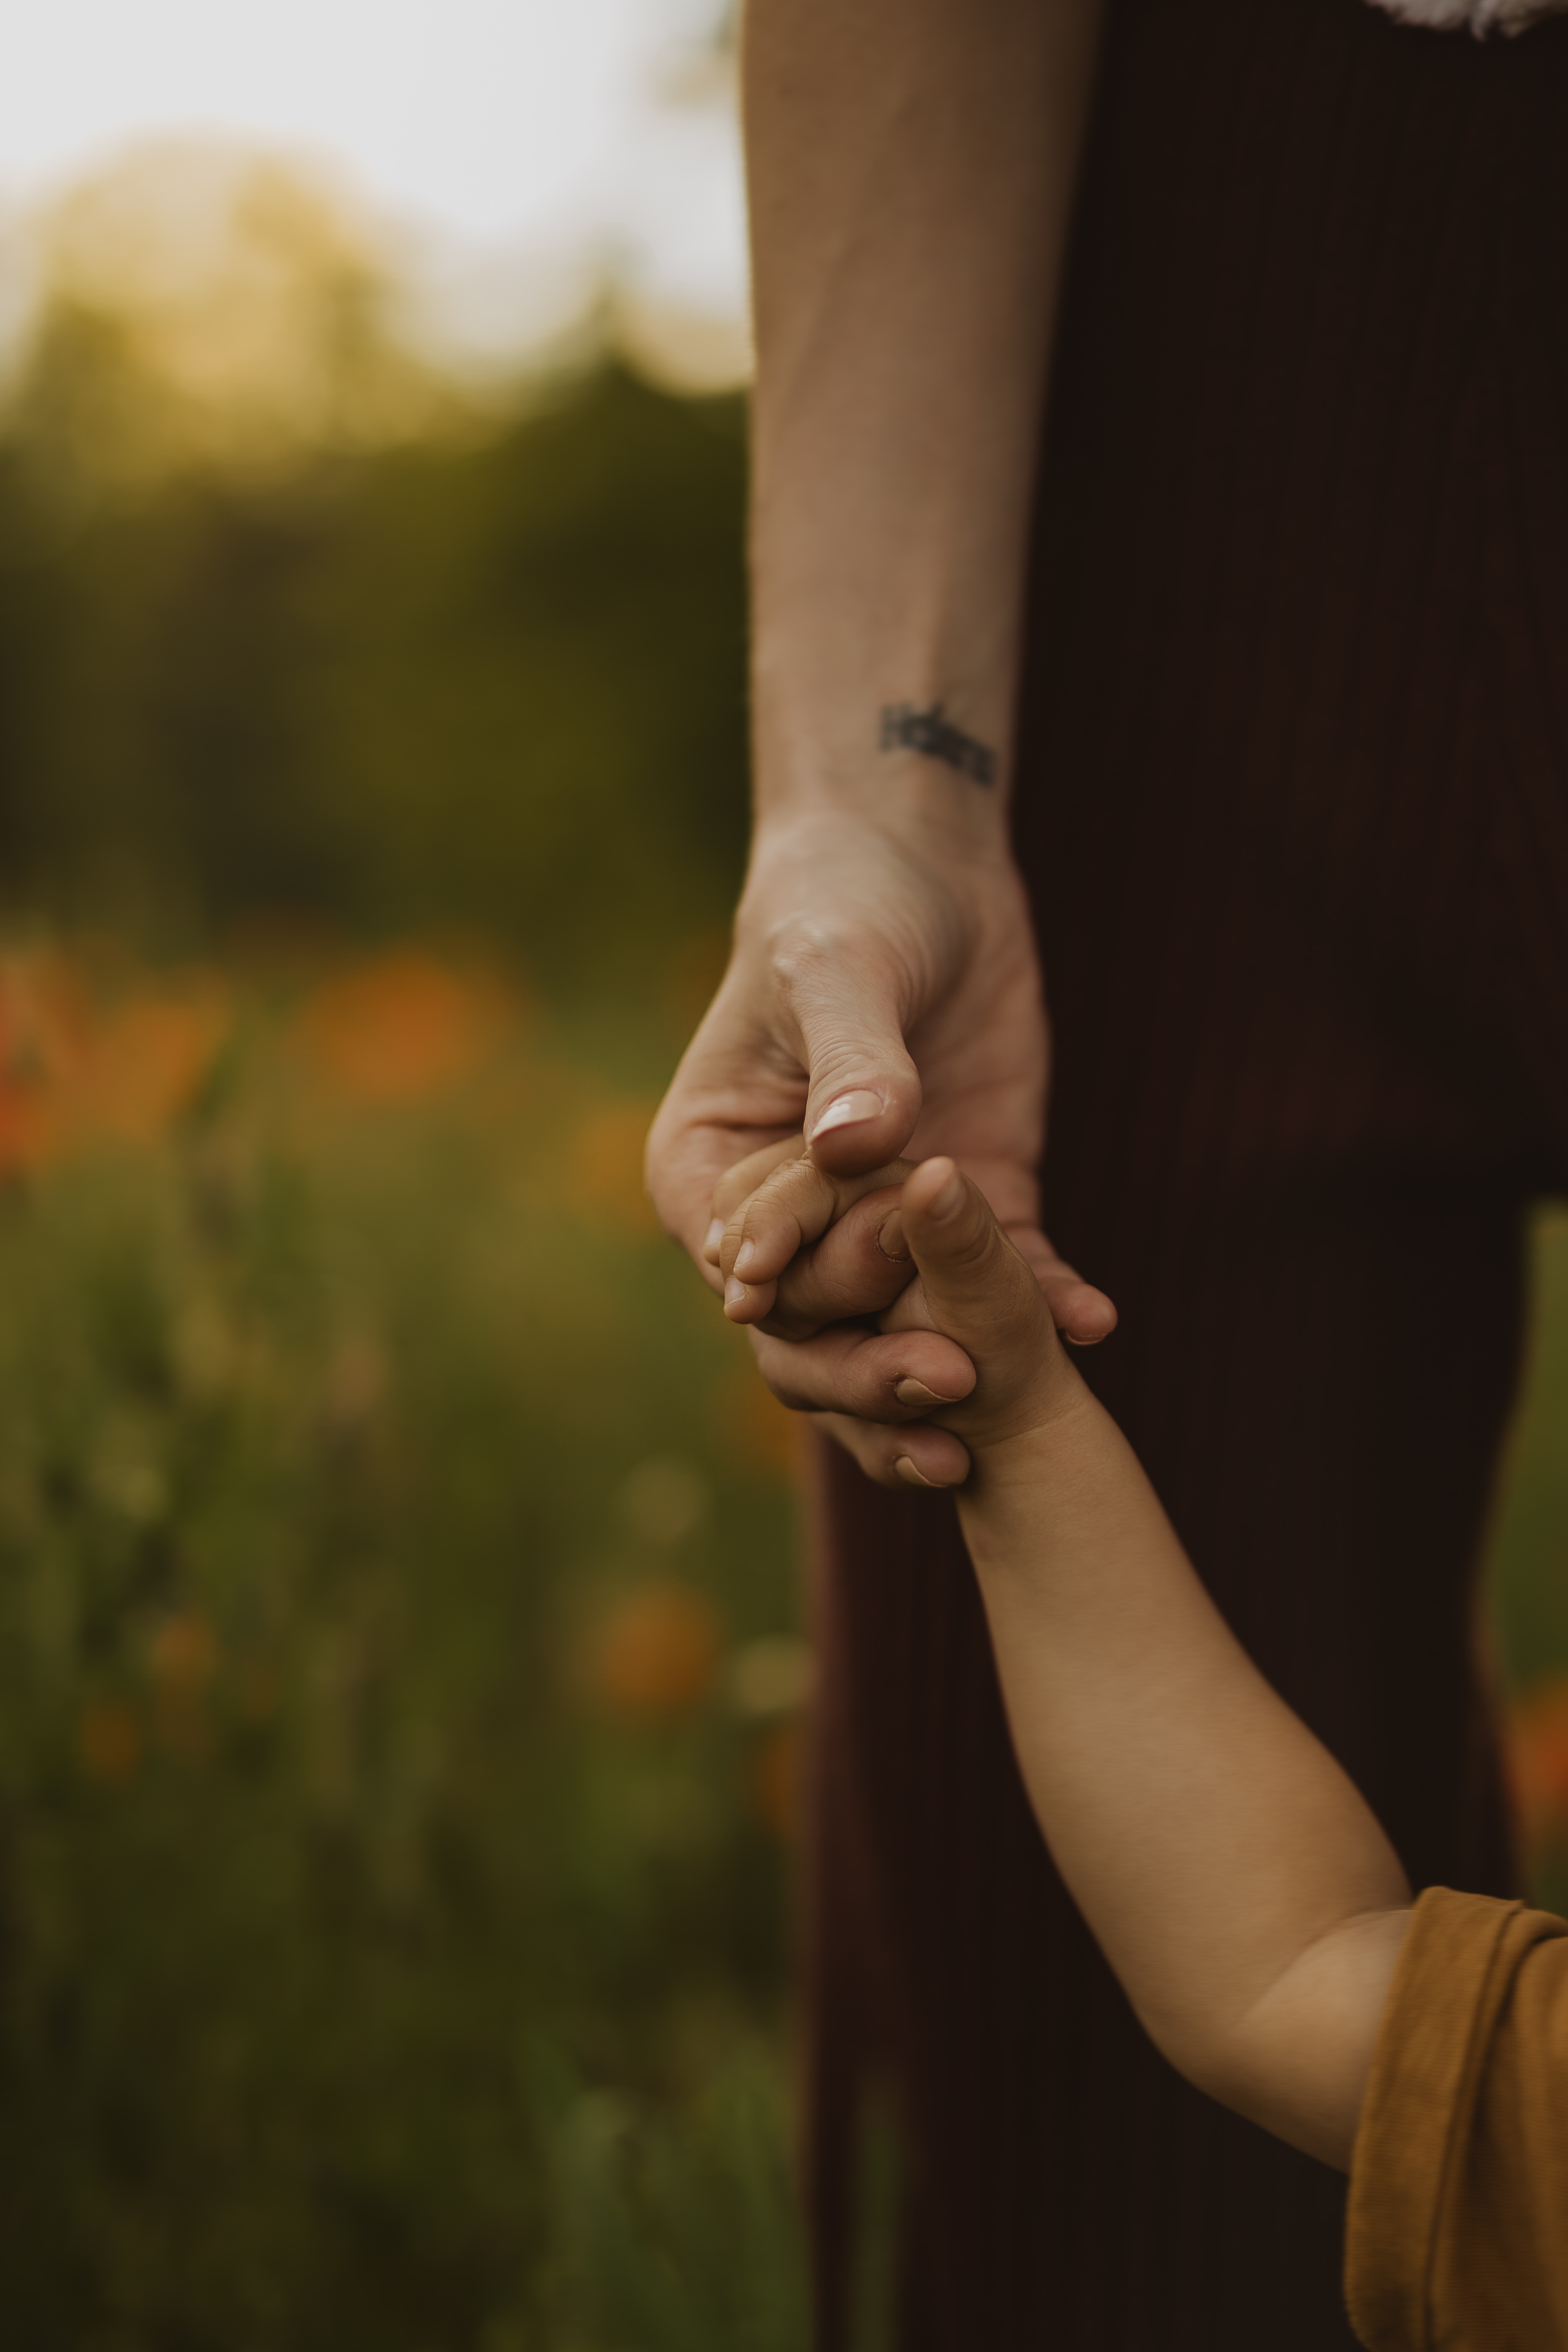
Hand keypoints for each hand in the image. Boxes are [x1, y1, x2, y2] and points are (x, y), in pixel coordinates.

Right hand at [645, 811, 1113, 1485]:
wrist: (926, 865)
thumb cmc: (841, 903)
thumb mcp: (834, 970)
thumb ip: (849, 1063)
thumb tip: (852, 1150)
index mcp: (709, 1167)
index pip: (745, 1265)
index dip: (796, 1301)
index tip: (846, 1318)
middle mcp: (786, 1217)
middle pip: (819, 1324)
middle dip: (880, 1360)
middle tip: (953, 1381)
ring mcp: (879, 1223)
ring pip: (906, 1325)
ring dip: (959, 1362)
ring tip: (1019, 1388)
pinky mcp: (968, 1208)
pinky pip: (1003, 1276)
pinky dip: (1044, 1303)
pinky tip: (1093, 1322)